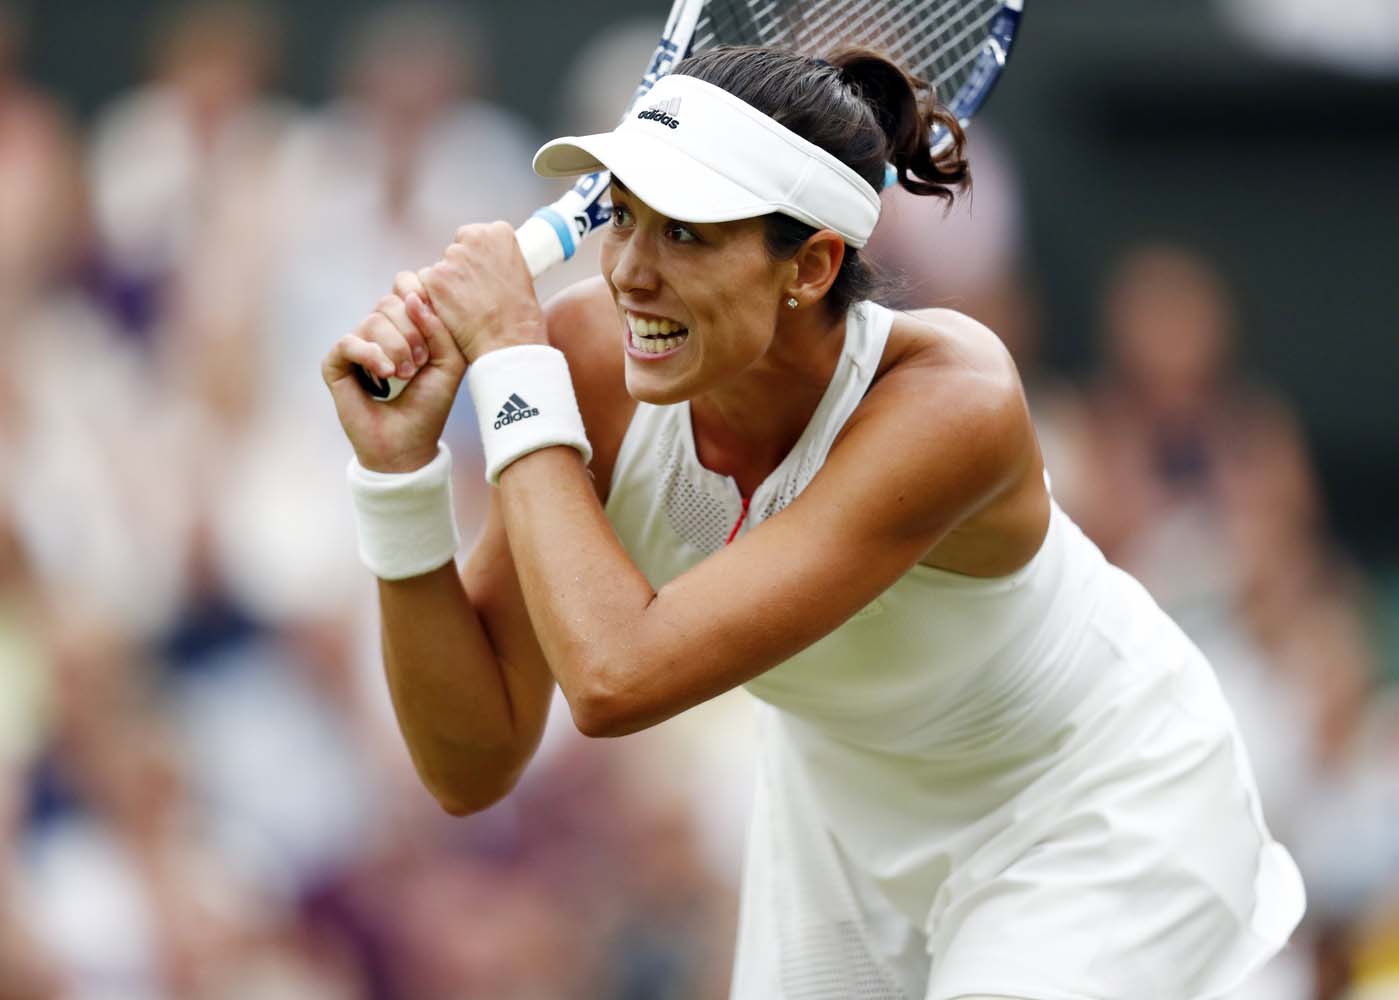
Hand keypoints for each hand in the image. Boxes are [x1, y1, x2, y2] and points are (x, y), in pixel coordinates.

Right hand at [323, 270, 464, 472]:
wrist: (408, 444)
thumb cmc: (430, 404)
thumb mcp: (449, 361)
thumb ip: (440, 327)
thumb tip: (412, 297)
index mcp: (405, 322)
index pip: (404, 283)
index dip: (420, 298)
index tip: (433, 334)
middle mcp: (378, 329)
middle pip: (389, 301)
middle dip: (411, 331)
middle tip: (420, 363)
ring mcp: (356, 344)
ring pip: (372, 321)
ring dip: (396, 348)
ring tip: (405, 374)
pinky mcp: (335, 363)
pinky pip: (349, 342)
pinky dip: (371, 356)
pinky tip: (385, 374)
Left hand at [418, 221, 547, 364]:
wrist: (508, 340)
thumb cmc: (520, 316)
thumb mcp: (521, 275)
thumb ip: (498, 261)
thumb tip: (484, 266)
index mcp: (499, 233)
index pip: (476, 235)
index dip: (478, 257)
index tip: (484, 274)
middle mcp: (474, 238)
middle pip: (456, 248)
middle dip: (461, 269)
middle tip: (475, 294)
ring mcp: (452, 258)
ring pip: (440, 267)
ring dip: (447, 284)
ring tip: (466, 307)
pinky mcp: (435, 278)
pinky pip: (426, 284)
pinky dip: (434, 298)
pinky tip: (452, 313)